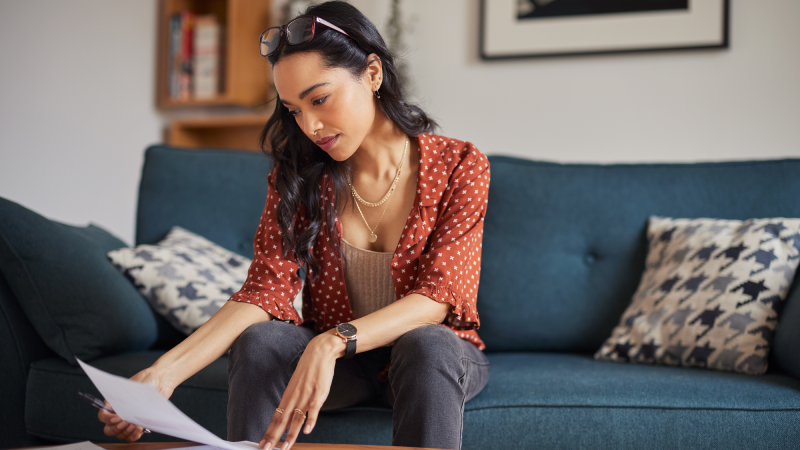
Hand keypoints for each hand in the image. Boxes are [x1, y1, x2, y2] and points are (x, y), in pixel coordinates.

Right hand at [97, 366, 174, 441]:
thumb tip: (132, 405)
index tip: (117, 417)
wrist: (160, 381)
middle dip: (116, 427)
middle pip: (109, 429)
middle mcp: (119, 414)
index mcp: (114, 403)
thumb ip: (132, 396)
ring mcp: (128, 421)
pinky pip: (131, 436)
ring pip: (119, 434)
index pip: (103, 415)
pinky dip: (133, 435)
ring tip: (133, 424)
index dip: (107, 418)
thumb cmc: (147, 381)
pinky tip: (139, 428)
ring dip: (125, 431)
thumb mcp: (138, 385)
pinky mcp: (138, 426)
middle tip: (126, 421)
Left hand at [258, 331, 341, 449]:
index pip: (276, 418)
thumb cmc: (309, 370)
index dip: (269, 432)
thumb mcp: (297, 386)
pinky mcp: (319, 393)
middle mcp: (294, 397)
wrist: (319, 352)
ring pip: (297, 418)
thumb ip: (294, 402)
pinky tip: (307, 431)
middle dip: (274, 437)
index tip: (262, 444)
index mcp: (288, 396)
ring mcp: (306, 396)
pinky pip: (314, 409)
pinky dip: (311, 420)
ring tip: (285, 447)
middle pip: (282, 420)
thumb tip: (290, 418)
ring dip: (291, 434)